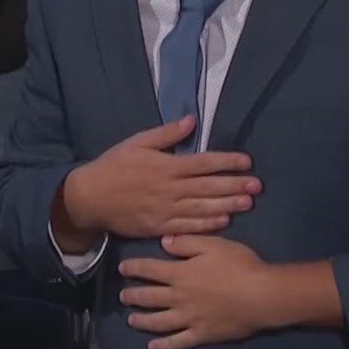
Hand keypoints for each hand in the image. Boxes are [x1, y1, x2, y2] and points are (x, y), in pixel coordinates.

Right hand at [58, 117, 258, 244]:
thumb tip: (191, 120)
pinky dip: (207, 225)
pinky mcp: (160, 227)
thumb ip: (166, 133)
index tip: (247, 162)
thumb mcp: (137, 142)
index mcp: (166, 166)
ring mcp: (166, 210)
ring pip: (202, 208)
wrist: (90, 198)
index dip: (226, 162)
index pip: (203, 162)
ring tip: (248, 203)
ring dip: (227, 205)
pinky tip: (224, 222)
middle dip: (234, 185)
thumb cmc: (114, 166)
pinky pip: (188, 226)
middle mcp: (170, 189)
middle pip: (208, 186)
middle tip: (257, 186)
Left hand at [119, 235, 279, 348]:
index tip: (123, 268)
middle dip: (133, 296)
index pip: (149, 270)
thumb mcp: (214, 244)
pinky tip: (153, 348)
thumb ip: (187, 243)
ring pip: (158, 322)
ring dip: (142, 321)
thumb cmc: (240, 265)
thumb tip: (164, 243)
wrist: (261, 295)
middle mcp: (179, 298)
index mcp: (180, 274)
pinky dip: (164, 346)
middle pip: (149, 297)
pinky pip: (178, 342)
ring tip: (132, 320)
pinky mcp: (201, 334)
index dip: (134, 268)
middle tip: (123, 296)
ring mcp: (189, 319)